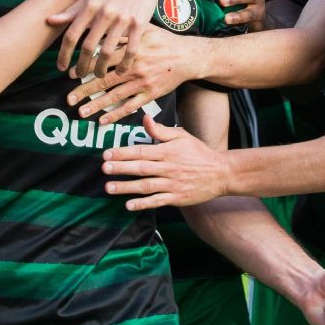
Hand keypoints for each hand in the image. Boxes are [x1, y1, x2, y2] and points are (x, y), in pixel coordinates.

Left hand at [54, 0, 151, 73]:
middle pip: (88, 47)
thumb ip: (71, 11)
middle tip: (79, 77)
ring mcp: (122, 19)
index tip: (61, 68)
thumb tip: (50, 20)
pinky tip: (120, 70)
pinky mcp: (139, 23)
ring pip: (108, 51)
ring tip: (98, 76)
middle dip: (82, 66)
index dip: (64, 54)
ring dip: (101, 68)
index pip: (71, 35)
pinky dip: (124, 63)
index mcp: (89, 7)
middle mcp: (104, 13)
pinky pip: (130, 48)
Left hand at [67, 25, 187, 123]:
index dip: (85, 68)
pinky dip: (116, 115)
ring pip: (115, 96)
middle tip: (68, 99)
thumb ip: (123, 33)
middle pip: (104, 81)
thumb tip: (101, 31)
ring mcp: (142, 83)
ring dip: (96, 105)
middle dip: (84, 90)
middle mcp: (134, 68)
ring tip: (81, 113)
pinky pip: (130, 107)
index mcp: (130, 50)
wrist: (187, 56)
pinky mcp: (150, 94)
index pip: (102, 60)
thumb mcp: (144, 29)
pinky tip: (103, 121)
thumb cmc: (164, 40)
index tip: (70, 75)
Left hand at [102, 114, 229, 209]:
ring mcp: (172, 184)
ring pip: (146, 186)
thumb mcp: (182, 136)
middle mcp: (169, 168)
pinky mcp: (177, 198)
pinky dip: (143, 204)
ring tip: (109, 187)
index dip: (123, 152)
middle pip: (141, 168)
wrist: (221, 173)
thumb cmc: (199, 152)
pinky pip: (157, 201)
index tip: (106, 154)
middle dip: (121, 168)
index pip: (141, 151)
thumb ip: (161, 130)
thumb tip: (144, 119)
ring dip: (126, 187)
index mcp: (168, 151)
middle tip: (104, 168)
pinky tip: (129, 205)